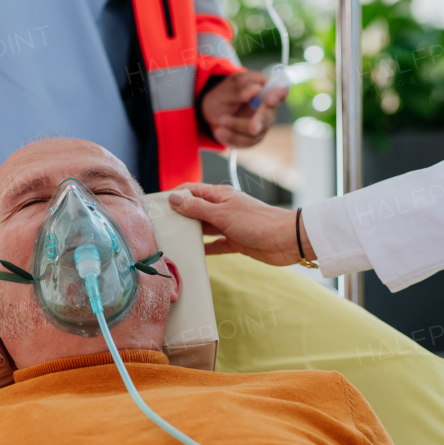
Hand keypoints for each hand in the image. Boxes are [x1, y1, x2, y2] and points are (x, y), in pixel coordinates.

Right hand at [168, 183, 311, 265]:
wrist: (286, 240)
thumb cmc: (257, 221)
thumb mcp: (222, 214)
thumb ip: (197, 208)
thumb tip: (174, 199)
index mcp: (220, 195)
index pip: (191, 191)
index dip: (174, 195)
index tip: (157, 204)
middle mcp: (223, 209)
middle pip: (195, 210)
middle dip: (179, 216)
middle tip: (160, 226)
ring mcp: (229, 225)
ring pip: (204, 228)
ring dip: (190, 233)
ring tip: (172, 240)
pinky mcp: (236, 241)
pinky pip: (215, 245)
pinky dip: (205, 249)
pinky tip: (192, 253)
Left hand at [201, 71, 288, 146]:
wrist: (212, 111)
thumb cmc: (224, 95)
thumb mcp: (226, 87)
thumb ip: (240, 88)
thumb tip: (256, 90)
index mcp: (265, 89)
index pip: (280, 92)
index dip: (279, 95)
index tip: (271, 98)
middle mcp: (268, 108)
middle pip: (270, 117)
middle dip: (259, 121)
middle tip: (252, 128)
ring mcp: (262, 125)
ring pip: (256, 133)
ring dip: (237, 127)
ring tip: (220, 121)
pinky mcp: (253, 138)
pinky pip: (246, 142)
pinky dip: (231, 138)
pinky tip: (220, 132)